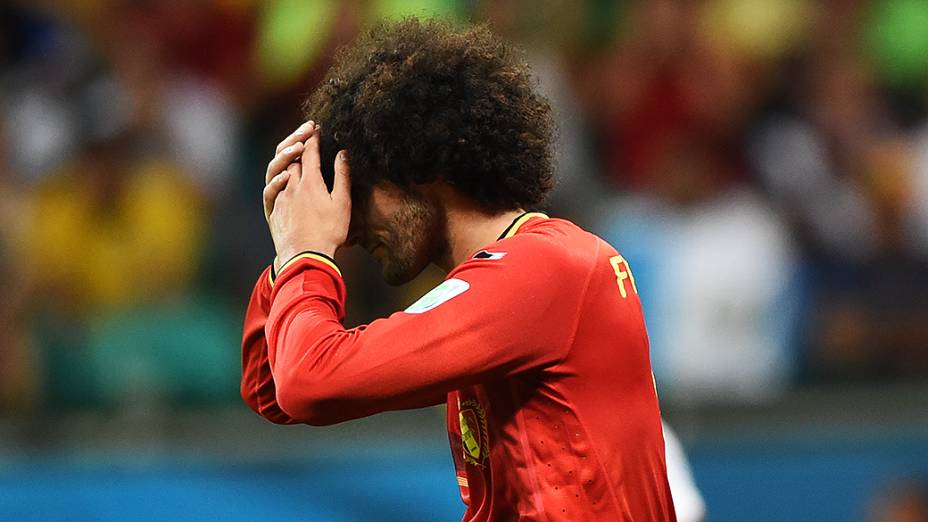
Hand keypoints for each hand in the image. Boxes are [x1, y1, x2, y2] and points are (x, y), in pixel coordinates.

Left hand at [264, 122, 350, 269]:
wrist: (304, 256)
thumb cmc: (328, 232)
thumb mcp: (342, 203)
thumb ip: (342, 176)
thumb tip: (342, 153)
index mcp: (311, 182)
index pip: (311, 152)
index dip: (314, 138)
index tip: (317, 128)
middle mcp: (292, 185)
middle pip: (293, 156)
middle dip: (299, 141)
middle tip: (307, 131)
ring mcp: (281, 197)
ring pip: (280, 169)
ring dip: (287, 157)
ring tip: (295, 151)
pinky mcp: (274, 210)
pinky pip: (273, 187)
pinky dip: (279, 176)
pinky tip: (284, 179)